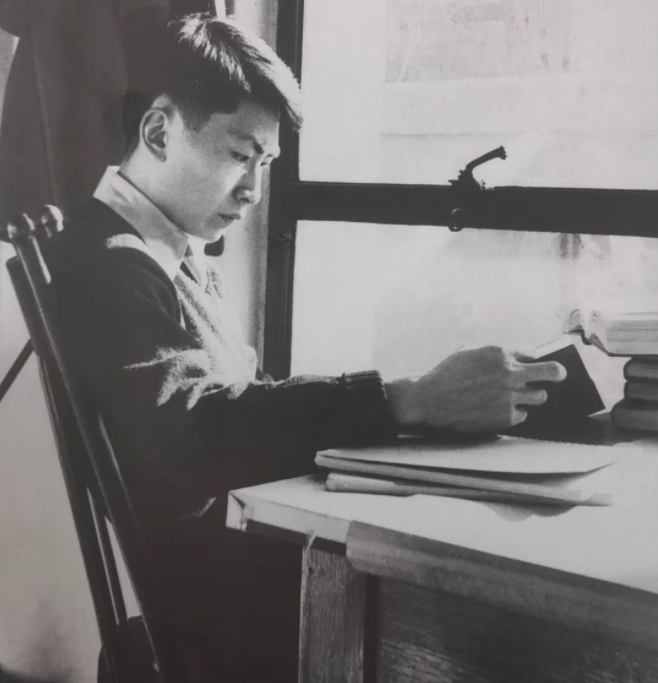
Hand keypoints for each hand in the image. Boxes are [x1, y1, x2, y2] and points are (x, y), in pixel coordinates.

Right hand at [386, 345, 566, 433]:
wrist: (429, 400)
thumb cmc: (445, 374)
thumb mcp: (468, 352)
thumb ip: (493, 354)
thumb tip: (514, 356)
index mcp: (500, 353)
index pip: (533, 354)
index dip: (533, 360)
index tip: (536, 365)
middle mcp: (510, 373)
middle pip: (552, 373)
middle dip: (558, 373)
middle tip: (559, 376)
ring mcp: (510, 396)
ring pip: (540, 396)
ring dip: (531, 396)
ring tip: (517, 397)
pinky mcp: (506, 416)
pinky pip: (522, 415)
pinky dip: (514, 412)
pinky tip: (498, 410)